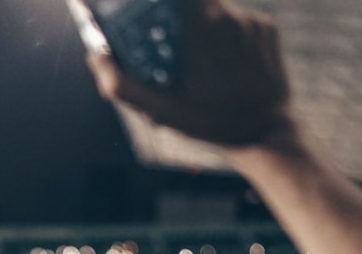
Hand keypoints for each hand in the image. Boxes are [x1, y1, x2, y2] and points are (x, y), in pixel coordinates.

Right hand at [85, 0, 293, 146]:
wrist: (266, 132)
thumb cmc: (207, 122)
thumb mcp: (158, 109)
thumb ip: (120, 83)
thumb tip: (94, 56)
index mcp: (200, 27)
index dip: (160, 3)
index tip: (148, 11)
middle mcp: (228, 16)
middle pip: (192, 3)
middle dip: (176, 19)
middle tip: (169, 44)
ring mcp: (251, 21)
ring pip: (215, 12)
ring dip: (202, 31)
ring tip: (201, 67)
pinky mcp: (267, 28)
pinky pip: (237, 22)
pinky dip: (225, 39)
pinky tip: (224, 67)